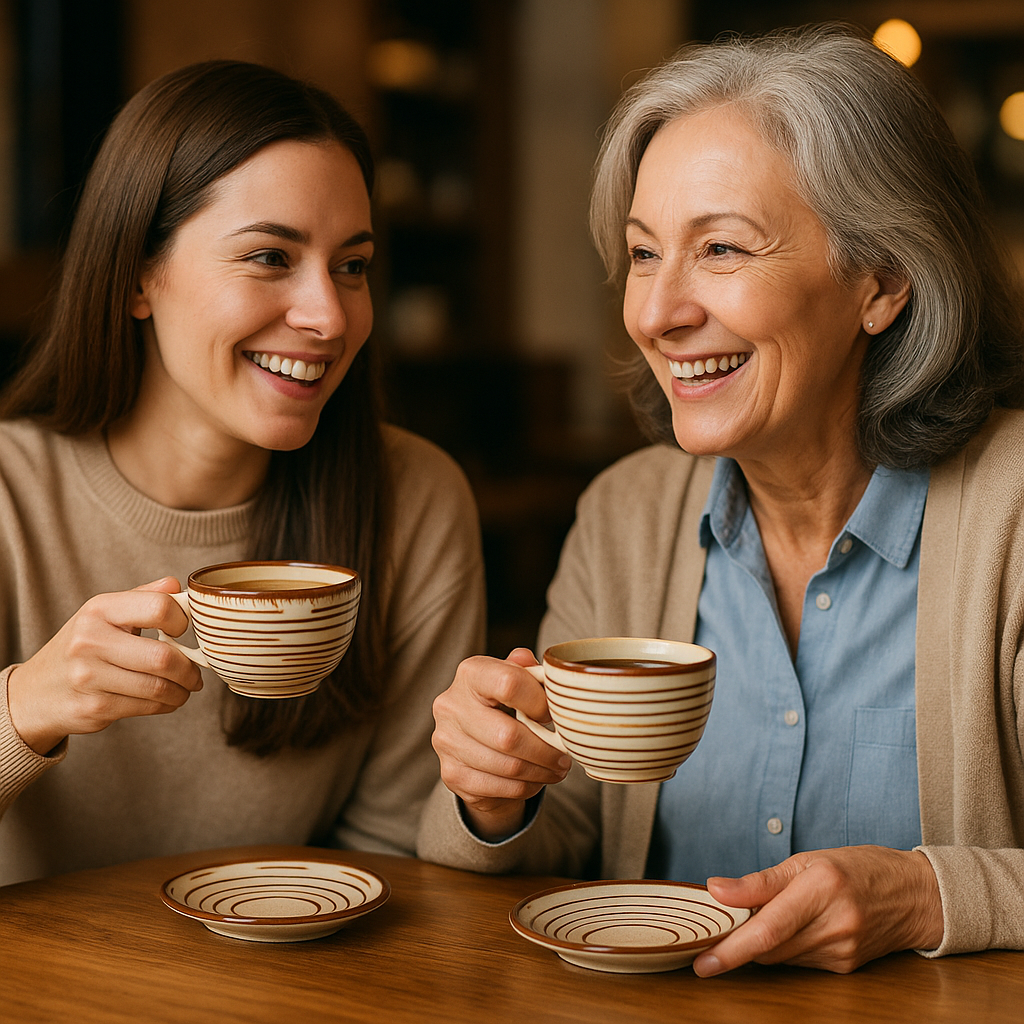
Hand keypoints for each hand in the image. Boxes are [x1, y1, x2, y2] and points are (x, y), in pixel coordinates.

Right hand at [8, 577, 203, 755]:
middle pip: (163, 657)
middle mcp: (89, 640)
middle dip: (189, 669)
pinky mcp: (93, 707)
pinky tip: (167, 699)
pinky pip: (147, 707)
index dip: (182, 621)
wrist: (35, 692)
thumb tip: (177, 584)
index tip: (184, 632)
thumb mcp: (104, 614)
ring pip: (158, 687)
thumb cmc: (81, 648)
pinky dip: (166, 705)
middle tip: (195, 674)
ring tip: (185, 688)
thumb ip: (143, 598)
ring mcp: (88, 676)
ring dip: (182, 691)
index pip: (158, 607)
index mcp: (99, 610)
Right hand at [431, 648, 571, 840]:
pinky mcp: (452, 774)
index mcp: (471, 673)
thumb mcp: (516, 679)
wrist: (473, 740)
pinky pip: (499, 787)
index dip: (539, 702)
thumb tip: (548, 673)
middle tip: (564, 756)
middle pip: (508, 735)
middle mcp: (452, 706)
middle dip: (545, 750)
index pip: (509, 684)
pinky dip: (525, 787)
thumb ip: (531, 672)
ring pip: (507, 766)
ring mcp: (447, 742)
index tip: (553, 715)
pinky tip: (534, 779)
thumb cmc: (502, 703)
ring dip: (540, 772)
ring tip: (555, 769)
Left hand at [692, 846, 943, 975]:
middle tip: (714, 930)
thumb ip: (760, 881)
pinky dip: (783, 948)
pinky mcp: (844, 967)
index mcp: (821, 888)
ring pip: (780, 957)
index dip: (732, 948)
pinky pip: (798, 961)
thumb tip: (715, 890)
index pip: (768, 927)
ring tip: (758, 918)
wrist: (915, 895)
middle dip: (737, 942)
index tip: (703, 962)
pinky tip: (789, 929)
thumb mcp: (807, 860)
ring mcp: (841, 951)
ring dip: (760, 944)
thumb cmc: (857, 868)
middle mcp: (833, 924)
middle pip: (769, 948)